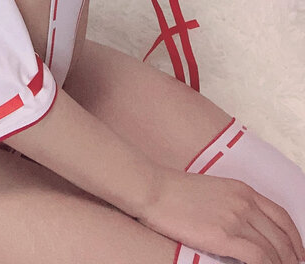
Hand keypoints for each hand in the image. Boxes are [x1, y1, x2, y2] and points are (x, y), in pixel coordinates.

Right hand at [138, 168, 304, 263]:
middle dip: (292, 256)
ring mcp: (235, 219)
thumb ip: (233, 205)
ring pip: (273, 249)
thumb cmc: (176, 192)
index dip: (294, 238)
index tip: (297, 252)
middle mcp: (244, 203)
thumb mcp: (213, 191)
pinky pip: (258, 258)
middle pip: (281, 235)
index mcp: (242, 190)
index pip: (281, 216)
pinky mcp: (224, 236)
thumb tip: (244, 227)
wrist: (155, 189)